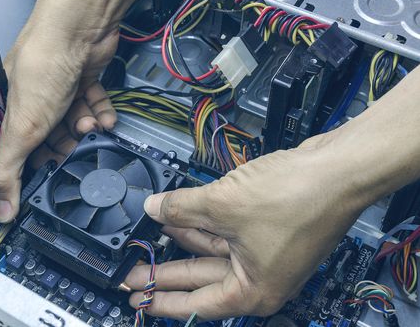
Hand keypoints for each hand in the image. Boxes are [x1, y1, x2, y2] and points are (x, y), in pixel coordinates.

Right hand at [0, 0, 151, 222]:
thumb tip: (1, 210)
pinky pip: (94, 105)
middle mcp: (33, 101)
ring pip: (75, 123)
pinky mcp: (83, 80)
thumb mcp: (22, 129)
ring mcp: (59, 90)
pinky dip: (102, 114)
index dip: (36, 166)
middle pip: (51, 139)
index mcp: (9, 112)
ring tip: (91, 124)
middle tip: (75, 147)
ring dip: (87, 128)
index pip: (18, 151)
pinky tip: (106, 118)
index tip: (52, 177)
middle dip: (67, 146)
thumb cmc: (44, 67)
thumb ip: (9, 171)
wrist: (79, 30)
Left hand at [125, 136, 366, 319]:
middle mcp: (260, 277)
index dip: (162, 300)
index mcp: (253, 290)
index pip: (195, 304)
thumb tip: (155, 208)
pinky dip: (203, 224)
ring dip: (183, 242)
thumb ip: (181, 208)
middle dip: (165, 272)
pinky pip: (225, 231)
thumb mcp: (222, 205)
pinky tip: (181, 215)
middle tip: (135, 273)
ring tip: (152, 238)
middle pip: (201, 278)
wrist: (337, 168)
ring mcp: (265, 252)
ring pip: (212, 251)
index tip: (139, 299)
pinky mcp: (267, 229)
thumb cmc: (299, 198)